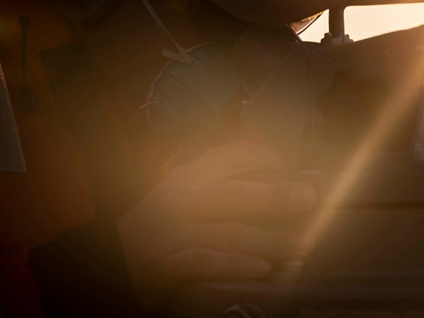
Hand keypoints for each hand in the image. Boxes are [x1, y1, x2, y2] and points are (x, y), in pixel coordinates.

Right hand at [118, 139, 316, 306]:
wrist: (115, 255)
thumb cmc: (163, 222)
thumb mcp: (185, 190)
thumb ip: (221, 177)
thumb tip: (272, 167)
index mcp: (188, 176)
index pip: (228, 156)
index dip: (260, 155)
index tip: (287, 161)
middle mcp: (180, 201)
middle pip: (233, 195)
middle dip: (274, 197)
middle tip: (308, 198)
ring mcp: (172, 234)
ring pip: (226, 234)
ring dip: (268, 240)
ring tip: (301, 245)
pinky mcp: (165, 265)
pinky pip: (205, 263)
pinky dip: (234, 265)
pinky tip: (262, 268)